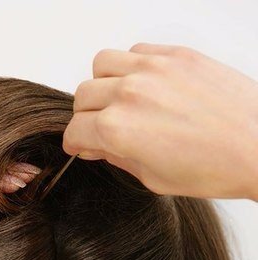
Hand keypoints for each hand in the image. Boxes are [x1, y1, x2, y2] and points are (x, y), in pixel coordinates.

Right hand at [63, 43, 257, 200]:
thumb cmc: (214, 168)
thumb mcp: (154, 178)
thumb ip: (117, 158)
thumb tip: (97, 147)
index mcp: (118, 130)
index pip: (75, 130)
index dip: (75, 143)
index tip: (80, 145)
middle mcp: (129, 93)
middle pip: (82, 96)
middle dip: (84, 116)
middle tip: (98, 128)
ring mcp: (153, 68)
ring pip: (102, 64)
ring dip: (102, 84)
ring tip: (118, 101)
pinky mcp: (176, 54)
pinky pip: (135, 51)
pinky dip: (131, 67)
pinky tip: (145, 86)